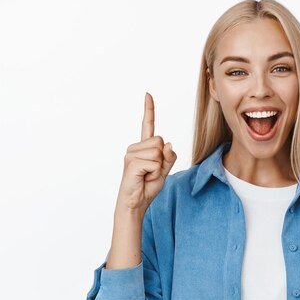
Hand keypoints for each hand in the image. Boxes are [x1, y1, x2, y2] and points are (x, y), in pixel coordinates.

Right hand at [116, 92, 176, 213]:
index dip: (149, 110)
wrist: (135, 204)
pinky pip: (154, 163)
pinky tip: (143, 178)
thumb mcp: (164, 171)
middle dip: (162, 160)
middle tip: (152, 173)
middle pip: (161, 142)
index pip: (148, 125)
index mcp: (143, 148)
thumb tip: (168, 144)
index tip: (148, 94)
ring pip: (158, 152)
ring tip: (147, 176)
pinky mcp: (131, 163)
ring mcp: (131, 154)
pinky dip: (154, 174)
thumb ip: (168, 157)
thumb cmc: (147, 187)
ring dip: (158, 168)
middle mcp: (135, 148)